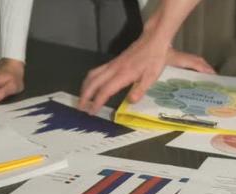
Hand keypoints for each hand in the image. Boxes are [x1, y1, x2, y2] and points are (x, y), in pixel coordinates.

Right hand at [78, 37, 214, 114]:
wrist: (154, 40)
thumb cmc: (155, 59)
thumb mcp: (152, 77)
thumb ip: (140, 89)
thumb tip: (130, 101)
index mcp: (123, 74)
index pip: (105, 90)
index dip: (97, 101)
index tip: (92, 111)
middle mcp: (114, 68)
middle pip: (93, 82)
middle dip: (85, 95)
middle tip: (80, 107)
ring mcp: (112, 64)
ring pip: (93, 75)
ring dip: (85, 87)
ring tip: (83, 98)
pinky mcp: (114, 61)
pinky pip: (97, 70)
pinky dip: (90, 79)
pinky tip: (91, 85)